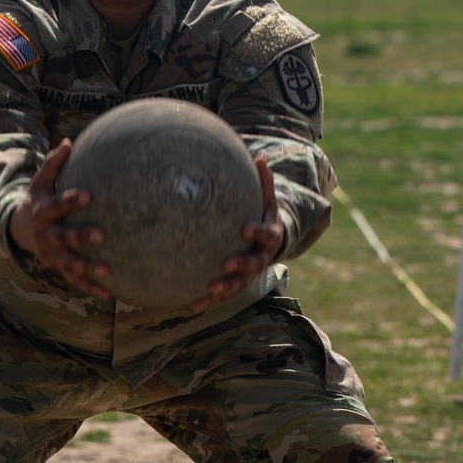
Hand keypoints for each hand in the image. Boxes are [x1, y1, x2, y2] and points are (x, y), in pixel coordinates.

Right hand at [8, 139, 110, 298]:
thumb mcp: (40, 181)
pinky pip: (75, 280)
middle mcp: (46, 236)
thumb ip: (53, 163)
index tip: (89, 196)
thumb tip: (68, 141)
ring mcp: (51, 254)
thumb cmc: (38, 199)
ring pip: (69, 263)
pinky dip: (90, 288)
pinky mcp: (58, 268)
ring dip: (87, 268)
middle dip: (80, 237)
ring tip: (107, 270)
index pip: (56, 205)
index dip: (71, 201)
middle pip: (63, 238)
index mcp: (42, 212)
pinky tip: (110, 294)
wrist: (20, 229)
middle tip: (102, 236)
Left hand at [192, 156, 283, 311]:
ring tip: (211, 290)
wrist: (270, 240)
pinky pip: (222, 293)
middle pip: (255, 264)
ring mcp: (250, 273)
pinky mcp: (236, 283)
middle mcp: (262, 257)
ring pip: (239, 284)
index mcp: (270, 235)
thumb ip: (264, 182)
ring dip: (226, 288)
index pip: (266, 233)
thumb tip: (260, 157)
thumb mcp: (267, 198)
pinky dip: (208, 300)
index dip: (257, 232)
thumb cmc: (263, 213)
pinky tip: (191, 304)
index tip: (244, 229)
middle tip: (227, 263)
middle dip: (242, 265)